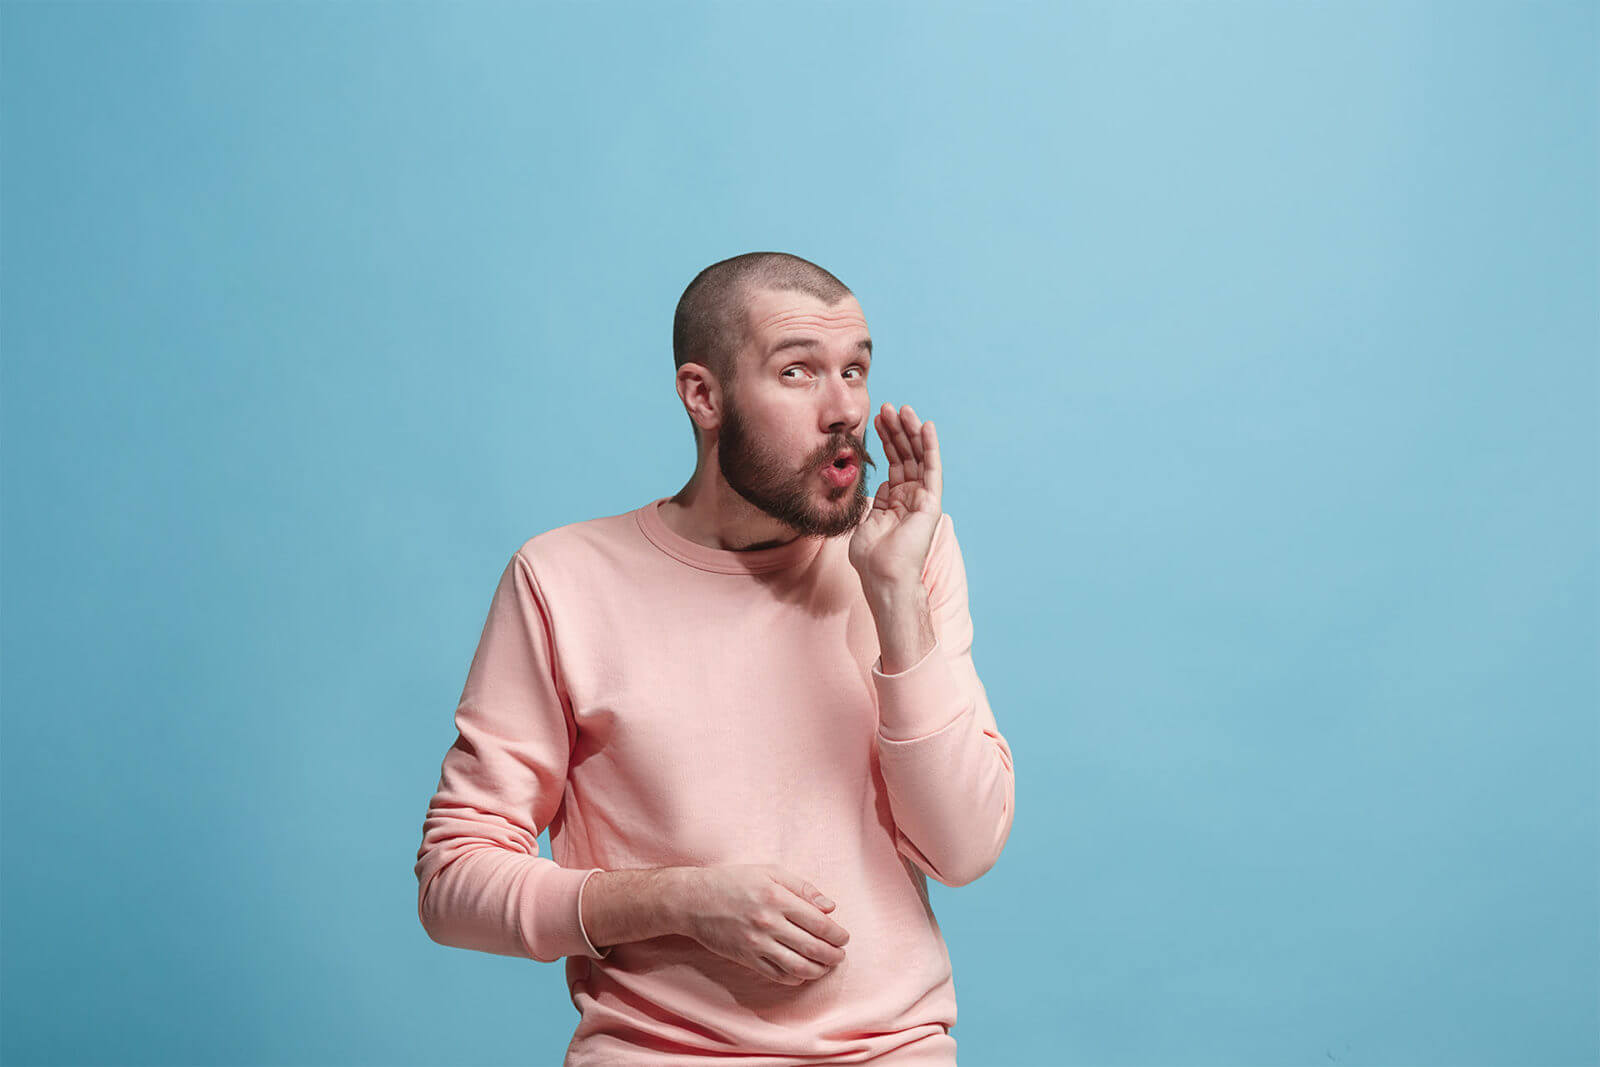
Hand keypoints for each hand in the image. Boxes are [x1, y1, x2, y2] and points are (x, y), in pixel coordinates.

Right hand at [677, 865, 849, 985]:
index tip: (844, 938)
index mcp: (778, 898)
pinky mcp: (746, 958)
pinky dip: (795, 977)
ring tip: (826, 966)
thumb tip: (830, 907)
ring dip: (819, 970)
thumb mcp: (768, 872)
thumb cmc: (733, 881)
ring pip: (798, 966)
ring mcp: (757, 944)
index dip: (837, 934)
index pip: (819, 923)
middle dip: (833, 955)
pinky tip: (803, 972)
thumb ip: (802, 888)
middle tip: (840, 955)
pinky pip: (777, 974)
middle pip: (813, 947)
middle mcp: (769, 923)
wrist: (693, 900)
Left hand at [849, 403, 942, 588]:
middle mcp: (911, 498)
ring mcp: (922, 499)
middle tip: (887, 407)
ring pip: (919, 457)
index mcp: (895, 502)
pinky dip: (930, 447)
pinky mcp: (931, 503)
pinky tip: (926, 426)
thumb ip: (869, 501)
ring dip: (911, 432)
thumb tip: (874, 484)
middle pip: (906, 456)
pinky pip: (932, 469)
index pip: (893, 464)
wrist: (883, 577)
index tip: (876, 420)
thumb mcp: (863, 522)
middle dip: (897, 431)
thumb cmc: (871, 558)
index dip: (886, 441)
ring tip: (902, 409)